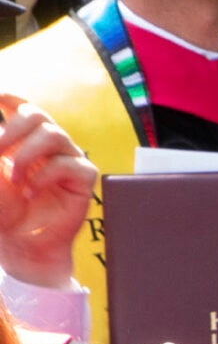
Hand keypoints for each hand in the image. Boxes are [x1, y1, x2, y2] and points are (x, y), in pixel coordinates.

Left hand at [0, 97, 96, 289]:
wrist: (21, 244)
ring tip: (15, 180)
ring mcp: (66, 158)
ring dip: (27, 155)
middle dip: (13, 128)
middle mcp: (45, 145)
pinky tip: (31, 192)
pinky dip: (44, 177)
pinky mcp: (83, 177)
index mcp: (20, 140)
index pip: (19, 106)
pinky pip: (68, 164)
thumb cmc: (3, 211)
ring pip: (53, 134)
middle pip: (36, 114)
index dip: (9, 98)